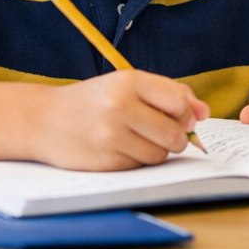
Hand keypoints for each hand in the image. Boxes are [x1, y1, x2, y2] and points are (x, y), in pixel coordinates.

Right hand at [32, 70, 208, 170]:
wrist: (45, 120)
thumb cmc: (95, 101)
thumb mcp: (129, 85)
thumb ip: (170, 94)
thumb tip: (204, 113)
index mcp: (130, 82)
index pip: (179, 102)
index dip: (186, 114)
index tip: (181, 118)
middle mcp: (120, 107)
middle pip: (174, 133)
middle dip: (177, 138)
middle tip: (165, 134)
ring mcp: (111, 136)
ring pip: (160, 154)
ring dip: (157, 151)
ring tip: (137, 139)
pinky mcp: (104, 161)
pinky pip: (140, 166)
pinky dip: (137, 161)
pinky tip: (120, 149)